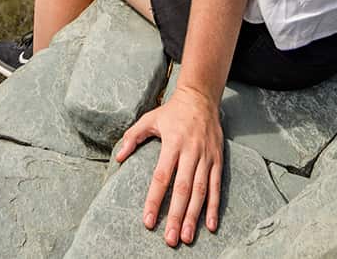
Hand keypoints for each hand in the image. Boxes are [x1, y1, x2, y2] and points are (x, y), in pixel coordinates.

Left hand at [113, 85, 223, 246]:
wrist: (202, 97)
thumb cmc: (172, 112)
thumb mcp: (149, 119)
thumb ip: (133, 137)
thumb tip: (119, 157)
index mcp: (172, 143)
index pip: (162, 176)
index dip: (154, 199)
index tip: (148, 220)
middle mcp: (191, 152)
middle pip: (183, 189)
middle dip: (176, 215)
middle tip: (170, 239)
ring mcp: (206, 157)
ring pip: (200, 191)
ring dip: (194, 216)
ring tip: (187, 237)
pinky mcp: (218, 160)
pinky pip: (216, 186)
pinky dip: (214, 207)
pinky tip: (210, 225)